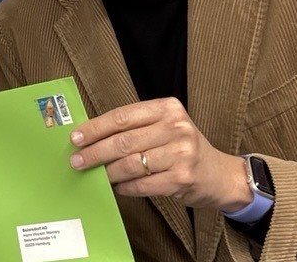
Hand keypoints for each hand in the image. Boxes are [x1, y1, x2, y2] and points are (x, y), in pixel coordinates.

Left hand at [68, 97, 251, 211]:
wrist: (220, 174)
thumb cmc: (182, 147)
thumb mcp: (164, 126)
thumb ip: (134, 127)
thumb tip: (91, 136)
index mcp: (167, 108)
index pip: (122, 116)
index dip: (95, 128)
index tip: (76, 137)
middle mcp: (176, 128)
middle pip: (123, 141)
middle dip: (94, 152)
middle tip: (77, 160)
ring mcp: (181, 153)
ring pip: (130, 164)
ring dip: (108, 172)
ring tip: (96, 175)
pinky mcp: (182, 178)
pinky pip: (142, 184)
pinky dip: (125, 187)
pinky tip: (117, 187)